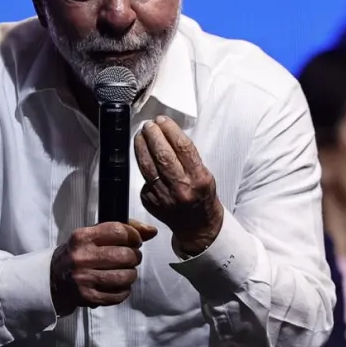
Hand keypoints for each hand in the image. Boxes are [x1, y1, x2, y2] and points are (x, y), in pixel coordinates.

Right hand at [50, 220, 157, 315]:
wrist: (52, 279)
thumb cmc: (78, 254)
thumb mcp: (93, 236)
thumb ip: (123, 230)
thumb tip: (152, 231)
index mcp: (82, 237)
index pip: (119, 231)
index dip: (134, 236)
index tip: (136, 241)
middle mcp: (82, 257)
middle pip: (125, 255)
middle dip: (135, 256)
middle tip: (131, 258)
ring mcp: (84, 279)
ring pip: (125, 276)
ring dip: (131, 274)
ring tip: (126, 272)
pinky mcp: (88, 297)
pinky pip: (119, 294)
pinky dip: (124, 290)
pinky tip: (118, 285)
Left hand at [134, 116, 223, 256]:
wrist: (198, 226)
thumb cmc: (202, 197)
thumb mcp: (205, 174)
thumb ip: (187, 157)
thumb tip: (167, 133)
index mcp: (199, 179)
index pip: (182, 147)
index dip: (169, 130)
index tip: (162, 121)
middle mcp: (182, 188)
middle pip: (163, 155)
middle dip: (153, 135)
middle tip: (148, 125)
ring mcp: (164, 197)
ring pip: (148, 166)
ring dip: (141, 147)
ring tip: (140, 135)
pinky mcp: (151, 202)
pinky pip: (144, 180)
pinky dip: (144, 167)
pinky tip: (145, 159)